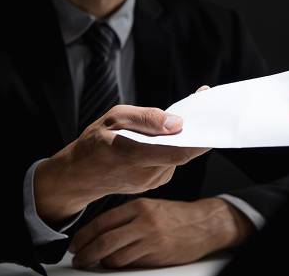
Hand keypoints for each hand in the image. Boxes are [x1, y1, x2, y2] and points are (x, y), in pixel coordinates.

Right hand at [34, 105, 209, 223]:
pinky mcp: (154, 183)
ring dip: (182, 138)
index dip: (199, 136)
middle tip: (200, 106)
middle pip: (182, 153)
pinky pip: (171, 161)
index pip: (178, 152)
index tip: (209, 115)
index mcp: (133, 156)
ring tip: (178, 120)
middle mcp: (146, 175)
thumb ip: (145, 119)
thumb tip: (176, 122)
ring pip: (177, 157)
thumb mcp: (113, 119)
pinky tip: (166, 135)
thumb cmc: (93, 143)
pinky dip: (173, 146)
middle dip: (193, 131)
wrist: (79, 175)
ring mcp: (151, 183)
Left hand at [68, 197, 253, 268]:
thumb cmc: (176, 216)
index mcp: (138, 206)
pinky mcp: (158, 256)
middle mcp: (144, 222)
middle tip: (79, 259)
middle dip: (86, 254)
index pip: (102, 223)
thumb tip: (98, 232)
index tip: (74, 245)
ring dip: (102, 262)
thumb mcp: (149, 207)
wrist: (204, 224)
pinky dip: (120, 265)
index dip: (83, 236)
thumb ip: (125, 217)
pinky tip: (117, 263)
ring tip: (97, 262)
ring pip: (115, 257)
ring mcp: (151, 241)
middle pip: (104, 242)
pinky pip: (131, 264)